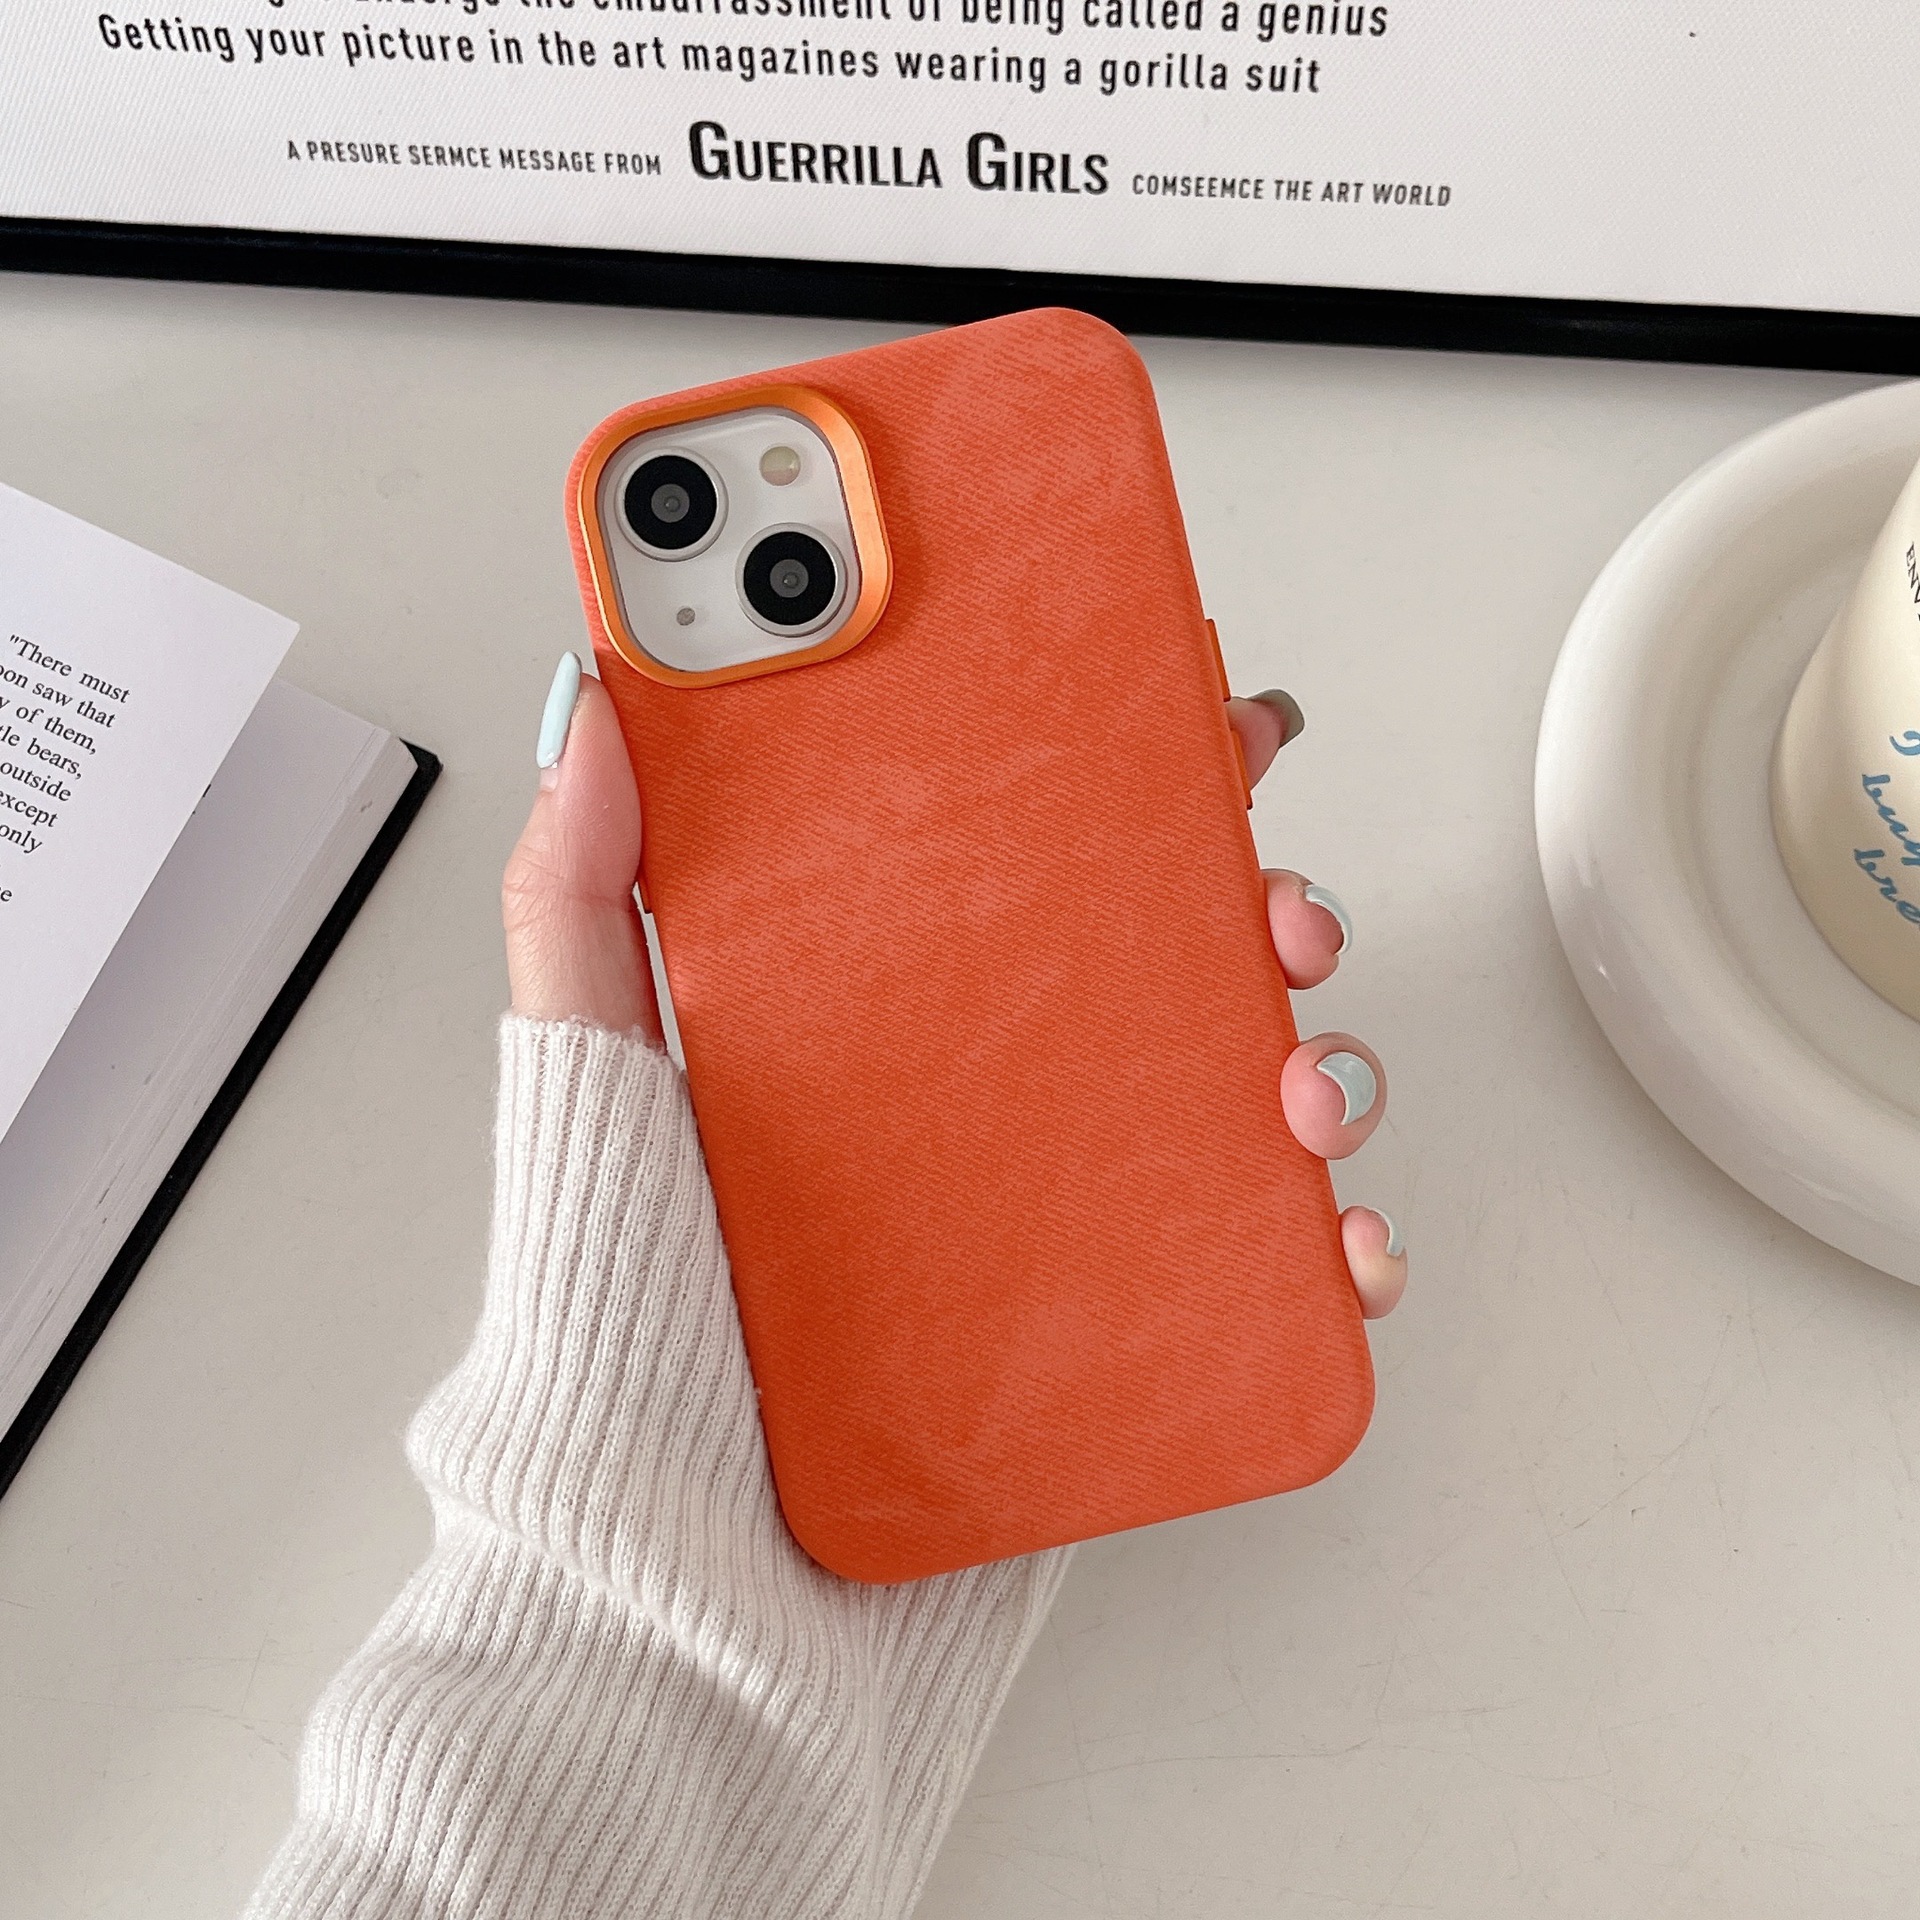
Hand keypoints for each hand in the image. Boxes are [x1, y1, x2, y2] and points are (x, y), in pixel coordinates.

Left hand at [503, 658, 1406, 1318]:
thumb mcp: (590, 1076)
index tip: (1190, 710)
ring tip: (1300, 1080)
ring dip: (1322, 1056)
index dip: (1128, 770)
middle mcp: (996, 1096)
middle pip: (1167, 956)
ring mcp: (1069, 1209)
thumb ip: (578, 896)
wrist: (689, 1567)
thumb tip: (592, 703)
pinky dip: (1335, 1238)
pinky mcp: (1120, 1325)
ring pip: (1243, 1093)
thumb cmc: (634, 1326)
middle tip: (1269, 897)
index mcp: (894, 1012)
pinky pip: (1264, 1265)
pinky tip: (1331, 1226)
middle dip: (1257, 898)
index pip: (1027, 856)